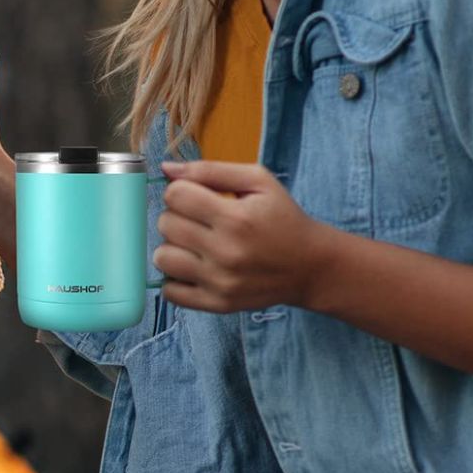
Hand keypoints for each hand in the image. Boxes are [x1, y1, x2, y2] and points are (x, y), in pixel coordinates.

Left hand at [154, 161, 335, 313]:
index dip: (180, 190)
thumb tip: (166, 168)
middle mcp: (226, 252)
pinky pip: (170, 293)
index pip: (175, 196)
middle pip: (165, 224)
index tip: (195, 196)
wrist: (310, 266)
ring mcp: (220, 282)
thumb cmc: (283, 217)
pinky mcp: (217, 304)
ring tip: (193, 244)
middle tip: (198, 219)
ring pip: (162, 258)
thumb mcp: (258, 181)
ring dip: (172, 247)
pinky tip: (193, 267)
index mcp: (235, 218)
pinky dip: (174, 279)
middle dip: (176, 215)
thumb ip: (210, 170)